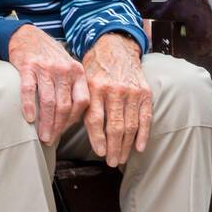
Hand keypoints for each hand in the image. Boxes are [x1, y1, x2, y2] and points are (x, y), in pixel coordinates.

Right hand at [7, 24, 90, 144]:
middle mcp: (64, 70)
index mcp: (77, 72)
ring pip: (48, 101)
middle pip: (65, 105)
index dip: (73, 121)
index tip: (64, 133)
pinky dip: (29, 106)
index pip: (81, 102)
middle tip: (50, 140)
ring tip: (41, 136)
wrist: (28, 36)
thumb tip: (71, 120)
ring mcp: (46, 68)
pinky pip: (29, 90)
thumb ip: (72, 89)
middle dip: (58, 127)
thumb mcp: (67, 69)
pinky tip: (28, 119)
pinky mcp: (27, 66)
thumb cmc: (49, 58)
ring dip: (45, 122)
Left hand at [81, 33, 150, 166]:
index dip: (97, 138)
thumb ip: (79, 103)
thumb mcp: (81, 82)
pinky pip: (145, 117)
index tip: (99, 153)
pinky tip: (139, 148)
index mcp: (94, 88)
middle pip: (114, 125)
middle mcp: (113, 90)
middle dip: (113, 147)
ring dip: (126, 145)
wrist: (115, 49)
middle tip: (110, 162)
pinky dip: (143, 134)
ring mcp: (131, 91)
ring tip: (120, 159)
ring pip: (130, 124)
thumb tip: (65, 128)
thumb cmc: (93, 70)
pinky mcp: (144, 92)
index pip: (95, 119)